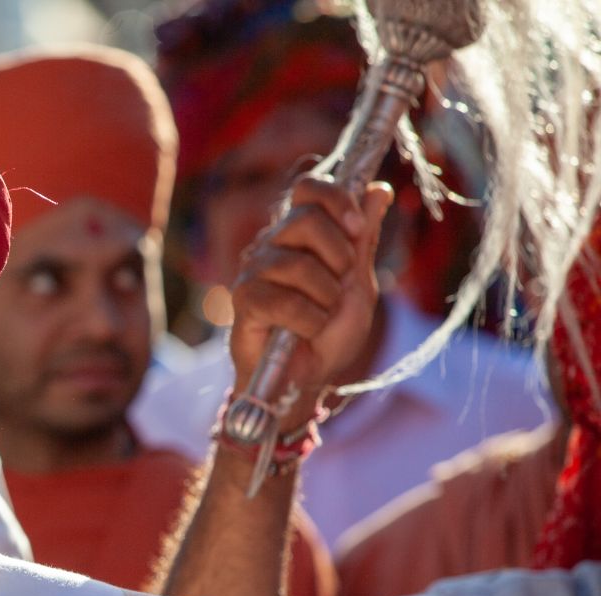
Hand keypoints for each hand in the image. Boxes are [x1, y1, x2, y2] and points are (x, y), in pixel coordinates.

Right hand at [229, 175, 392, 425]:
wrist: (308, 380)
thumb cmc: (329, 334)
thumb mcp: (358, 284)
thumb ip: (363, 239)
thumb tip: (379, 190)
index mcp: (300, 235)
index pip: (307, 189)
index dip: (335, 200)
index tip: (357, 229)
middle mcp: (272, 246)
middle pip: (303, 218)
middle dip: (337, 252)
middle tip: (341, 283)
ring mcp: (253, 273)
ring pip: (296, 263)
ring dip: (325, 295)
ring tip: (322, 316)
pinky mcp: (243, 302)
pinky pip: (281, 300)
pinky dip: (306, 320)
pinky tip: (305, 331)